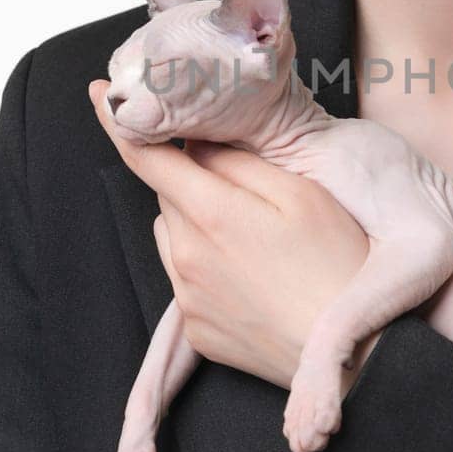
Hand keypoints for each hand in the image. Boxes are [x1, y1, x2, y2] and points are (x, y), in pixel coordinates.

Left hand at [89, 81, 376, 392]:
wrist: (355, 359)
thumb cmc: (340, 267)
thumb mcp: (302, 194)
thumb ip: (240, 161)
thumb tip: (198, 142)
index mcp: (211, 216)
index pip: (146, 157)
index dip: (117, 120)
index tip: (97, 93)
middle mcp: (185, 259)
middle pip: (168, 196)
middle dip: (194, 181)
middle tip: (250, 190)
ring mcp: (188, 299)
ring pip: (174, 237)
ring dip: (198, 224)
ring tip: (257, 241)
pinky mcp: (197, 331)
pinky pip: (186, 280)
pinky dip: (208, 267)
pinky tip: (256, 277)